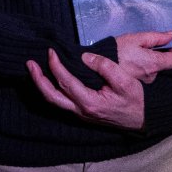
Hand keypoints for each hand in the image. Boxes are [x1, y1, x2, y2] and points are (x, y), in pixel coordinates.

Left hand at [26, 48, 143, 129]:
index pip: (66, 82)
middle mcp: (80, 110)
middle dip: (38, 79)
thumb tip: (85, 57)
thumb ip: (105, 67)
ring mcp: (79, 113)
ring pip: (53, 100)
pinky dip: (50, 88)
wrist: (142, 120)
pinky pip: (60, 100)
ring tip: (34, 69)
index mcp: (90, 103)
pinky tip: (48, 77)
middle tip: (29, 63)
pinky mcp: (81, 111)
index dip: (55, 66)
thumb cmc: (135, 101)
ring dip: (41, 84)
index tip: (51, 52)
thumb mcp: (126, 81)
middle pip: (51, 96)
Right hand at [115, 31, 171, 82]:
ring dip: (148, 59)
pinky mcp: (136, 82)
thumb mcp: (136, 38)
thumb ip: (156, 37)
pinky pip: (143, 72)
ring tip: (133, 51)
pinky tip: (130, 59)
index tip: (171, 42)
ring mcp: (143, 80)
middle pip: (162, 63)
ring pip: (152, 67)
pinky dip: (140, 65)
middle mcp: (151, 75)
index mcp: (154, 63)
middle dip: (157, 53)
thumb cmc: (116, 50)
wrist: (97, 64)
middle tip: (145, 44)